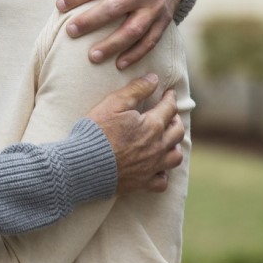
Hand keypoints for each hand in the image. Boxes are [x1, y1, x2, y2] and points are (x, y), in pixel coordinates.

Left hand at [57, 0, 190, 68]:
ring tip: (92, 57)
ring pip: (133, 30)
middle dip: (90, 22)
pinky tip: (120, 64)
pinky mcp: (164, 20)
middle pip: (113, 8)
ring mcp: (155, 7)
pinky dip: (136, 54)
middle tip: (70, 32)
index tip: (59, 6)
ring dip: (112, 45)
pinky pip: (150, 41)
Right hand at [85, 77, 184, 193]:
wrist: (84, 165)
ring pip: (175, 157)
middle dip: (175, 120)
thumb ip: (136, 90)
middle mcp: (157, 147)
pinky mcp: (143, 182)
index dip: (170, 98)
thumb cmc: (97, 131)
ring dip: (174, 146)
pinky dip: (163, 173)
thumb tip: (154, 79)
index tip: (169, 93)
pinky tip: (157, 167)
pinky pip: (162, 181)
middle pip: (177, 131)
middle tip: (169, 115)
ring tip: (167, 140)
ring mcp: (152, 166)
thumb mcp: (113, 103)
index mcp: (152, 126)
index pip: (169, 108)